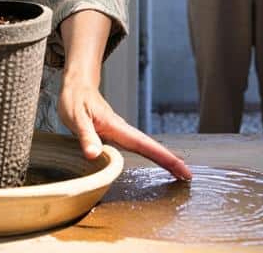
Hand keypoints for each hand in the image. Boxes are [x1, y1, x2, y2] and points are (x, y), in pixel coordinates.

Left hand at [59, 76, 192, 181]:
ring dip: (163, 159)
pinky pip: (138, 148)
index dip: (164, 157)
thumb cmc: (75, 100)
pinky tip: (157, 162)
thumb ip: (86, 136)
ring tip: (178, 173)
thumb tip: (94, 155)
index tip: (181, 168)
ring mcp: (122, 133)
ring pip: (146, 148)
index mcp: (117, 127)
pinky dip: (151, 156)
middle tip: (187, 176)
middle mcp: (123, 130)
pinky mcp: (117, 135)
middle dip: (170, 161)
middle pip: (151, 148)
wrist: (77, 86)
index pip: (144, 144)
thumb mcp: (76, 118)